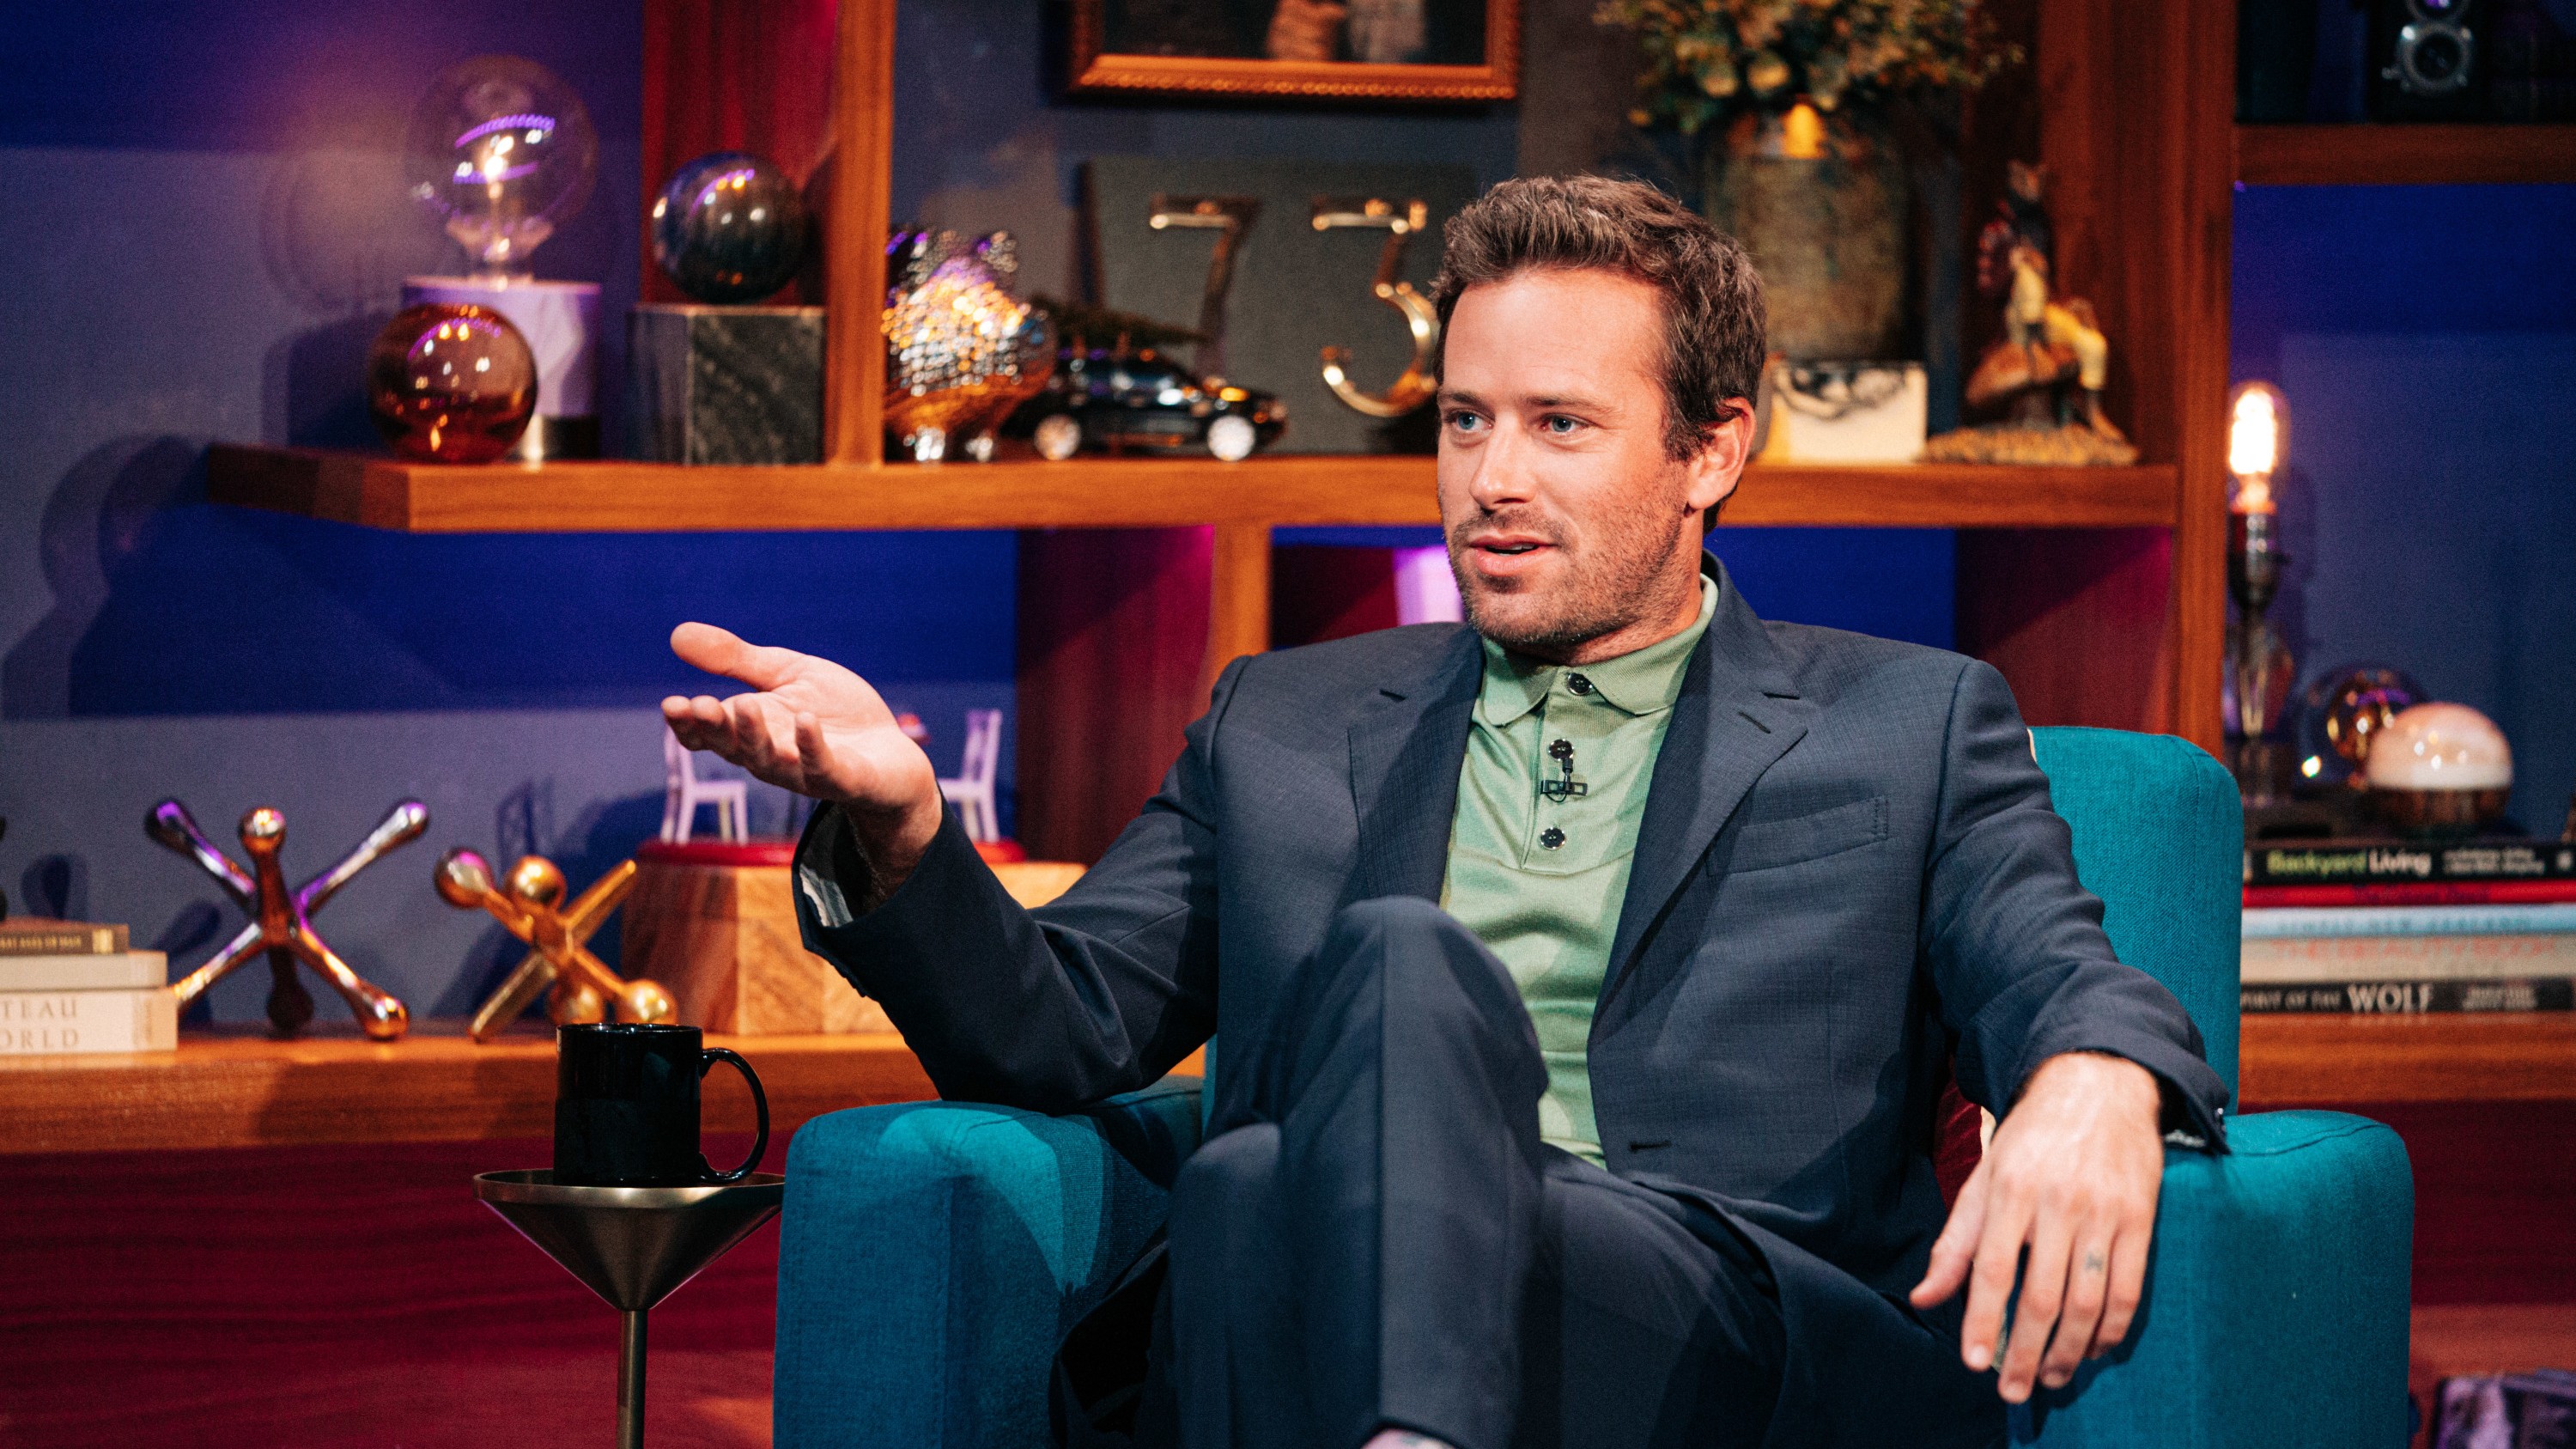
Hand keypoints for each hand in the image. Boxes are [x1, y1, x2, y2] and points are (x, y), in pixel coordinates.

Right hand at [662, 623, 942, 881]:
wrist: (890, 750)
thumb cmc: (834, 713)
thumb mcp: (785, 674)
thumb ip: (736, 660)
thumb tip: (676, 635)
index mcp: (752, 729)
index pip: (709, 733)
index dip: (688, 724)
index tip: (671, 705)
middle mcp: (771, 755)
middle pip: (733, 746)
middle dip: (714, 728)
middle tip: (697, 707)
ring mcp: (806, 771)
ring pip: (771, 761)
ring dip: (755, 736)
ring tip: (744, 706)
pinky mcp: (844, 778)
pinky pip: (824, 767)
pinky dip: (813, 747)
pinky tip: (805, 720)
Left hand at [1908, 1052, 2163, 1402]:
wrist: (2099, 1084)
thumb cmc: (2032, 1136)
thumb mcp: (1985, 1176)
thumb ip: (1956, 1241)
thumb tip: (1926, 1298)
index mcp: (2010, 1189)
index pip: (1993, 1269)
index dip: (1983, 1321)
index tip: (1974, 1362)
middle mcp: (2057, 1202)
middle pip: (2043, 1296)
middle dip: (2024, 1351)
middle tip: (2011, 1389)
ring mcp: (2104, 1212)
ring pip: (2088, 1301)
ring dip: (2069, 1351)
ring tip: (2049, 1377)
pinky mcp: (2142, 1218)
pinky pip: (2130, 1288)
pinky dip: (2112, 1329)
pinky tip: (2094, 1349)